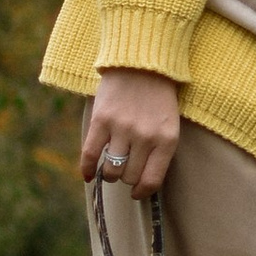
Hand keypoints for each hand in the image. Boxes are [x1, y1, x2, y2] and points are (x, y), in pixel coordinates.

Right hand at [80, 68, 182, 197]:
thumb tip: (142, 182)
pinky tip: (87, 175)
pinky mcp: (101, 120)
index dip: (141, 191)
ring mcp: (122, 129)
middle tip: (124, 169)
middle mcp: (145, 137)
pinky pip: (90, 154)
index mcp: (166, 140)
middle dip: (126, 178)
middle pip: (129, 176)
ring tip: (110, 167)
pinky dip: (86, 168)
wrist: (142, 63)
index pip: (151, 180)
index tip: (136, 192)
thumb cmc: (158, 97)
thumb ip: (159, 150)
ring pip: (111, 170)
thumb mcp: (169, 124)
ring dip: (109, 174)